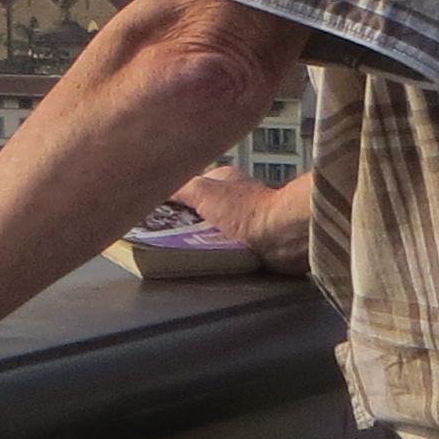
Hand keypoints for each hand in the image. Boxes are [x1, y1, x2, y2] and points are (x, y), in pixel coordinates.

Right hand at [170, 164, 311, 273]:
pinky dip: (215, 253)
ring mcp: (243, 222)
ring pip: (210, 232)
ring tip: (186, 249)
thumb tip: (156, 186)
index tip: (155, 212)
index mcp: (223, 180)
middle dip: (183, 223)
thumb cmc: (249, 211)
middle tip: (167, 235)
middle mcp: (234, 198)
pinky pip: (224, 249)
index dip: (171, 198)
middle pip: (198, 210)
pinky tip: (209, 258)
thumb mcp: (201, 191)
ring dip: (199, 241)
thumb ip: (178, 188)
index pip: (189, 185)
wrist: (282, 239)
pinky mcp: (251, 243)